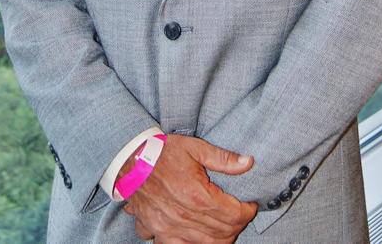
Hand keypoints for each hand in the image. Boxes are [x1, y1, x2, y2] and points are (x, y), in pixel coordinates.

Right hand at [121, 134, 256, 243]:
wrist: (130, 159)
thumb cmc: (163, 151)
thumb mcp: (196, 148)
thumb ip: (223, 158)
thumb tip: (248, 162)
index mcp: (198, 195)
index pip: (234, 214)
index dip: (247, 212)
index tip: (250, 205)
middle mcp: (185, 216)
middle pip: (223, 232)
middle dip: (237, 225)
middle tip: (240, 214)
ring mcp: (171, 228)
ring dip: (221, 238)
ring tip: (226, 226)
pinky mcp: (158, 232)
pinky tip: (201, 237)